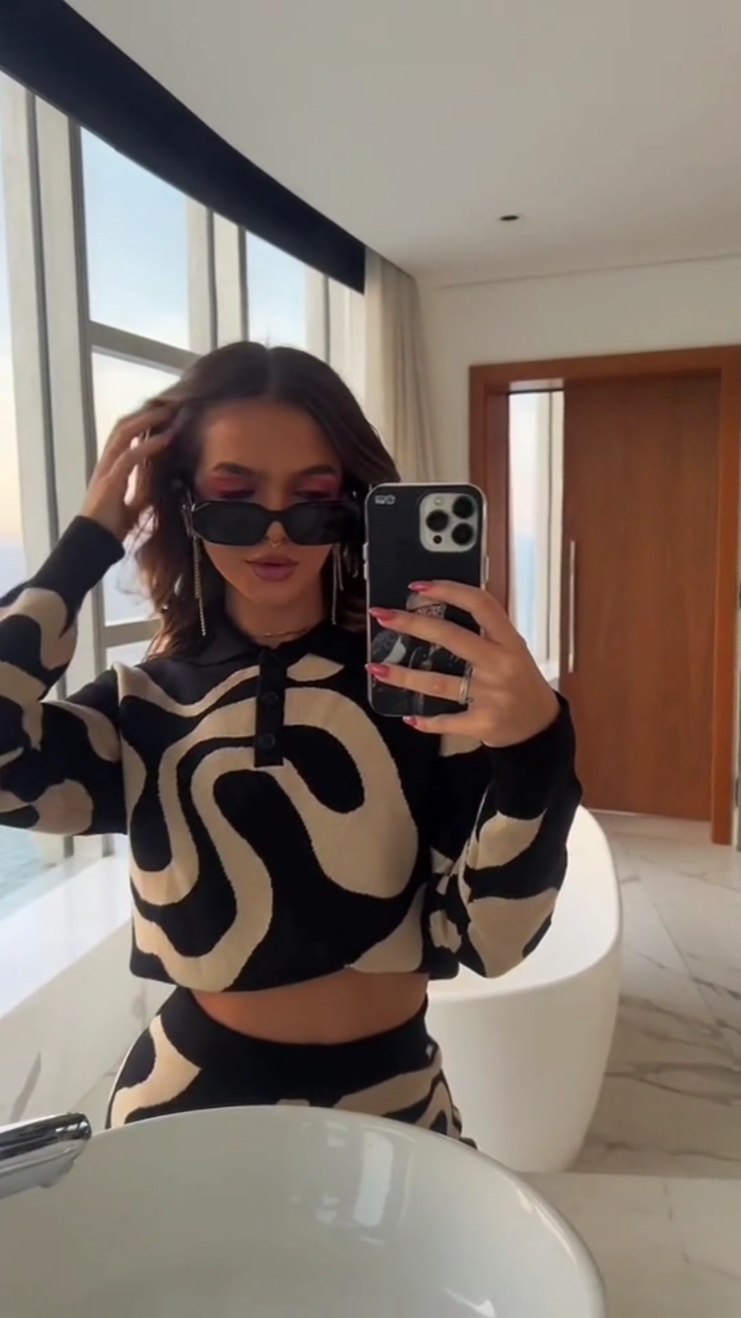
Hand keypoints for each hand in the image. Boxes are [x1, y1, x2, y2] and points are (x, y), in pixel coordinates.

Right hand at [81, 404, 174, 541]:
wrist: (94, 543)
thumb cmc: (111, 527)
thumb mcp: (135, 506)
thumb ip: (145, 493)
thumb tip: (165, 485)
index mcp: (112, 467)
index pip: (125, 435)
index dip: (142, 422)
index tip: (163, 414)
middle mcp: (107, 463)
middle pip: (123, 427)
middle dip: (145, 413)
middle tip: (169, 405)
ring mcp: (106, 469)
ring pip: (124, 434)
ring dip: (147, 421)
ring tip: (168, 413)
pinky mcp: (110, 481)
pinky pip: (130, 457)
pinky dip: (149, 445)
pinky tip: (166, 438)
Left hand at [368, 581, 559, 745]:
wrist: (539, 726)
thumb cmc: (520, 681)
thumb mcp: (513, 649)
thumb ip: (486, 631)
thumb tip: (440, 605)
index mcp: (509, 641)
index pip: (481, 605)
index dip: (449, 590)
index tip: (418, 586)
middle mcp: (500, 664)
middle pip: (452, 637)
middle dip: (412, 624)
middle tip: (382, 616)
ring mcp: (492, 696)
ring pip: (439, 682)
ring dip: (403, 676)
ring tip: (375, 668)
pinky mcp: (483, 723)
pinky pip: (447, 721)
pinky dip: (425, 721)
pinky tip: (409, 716)